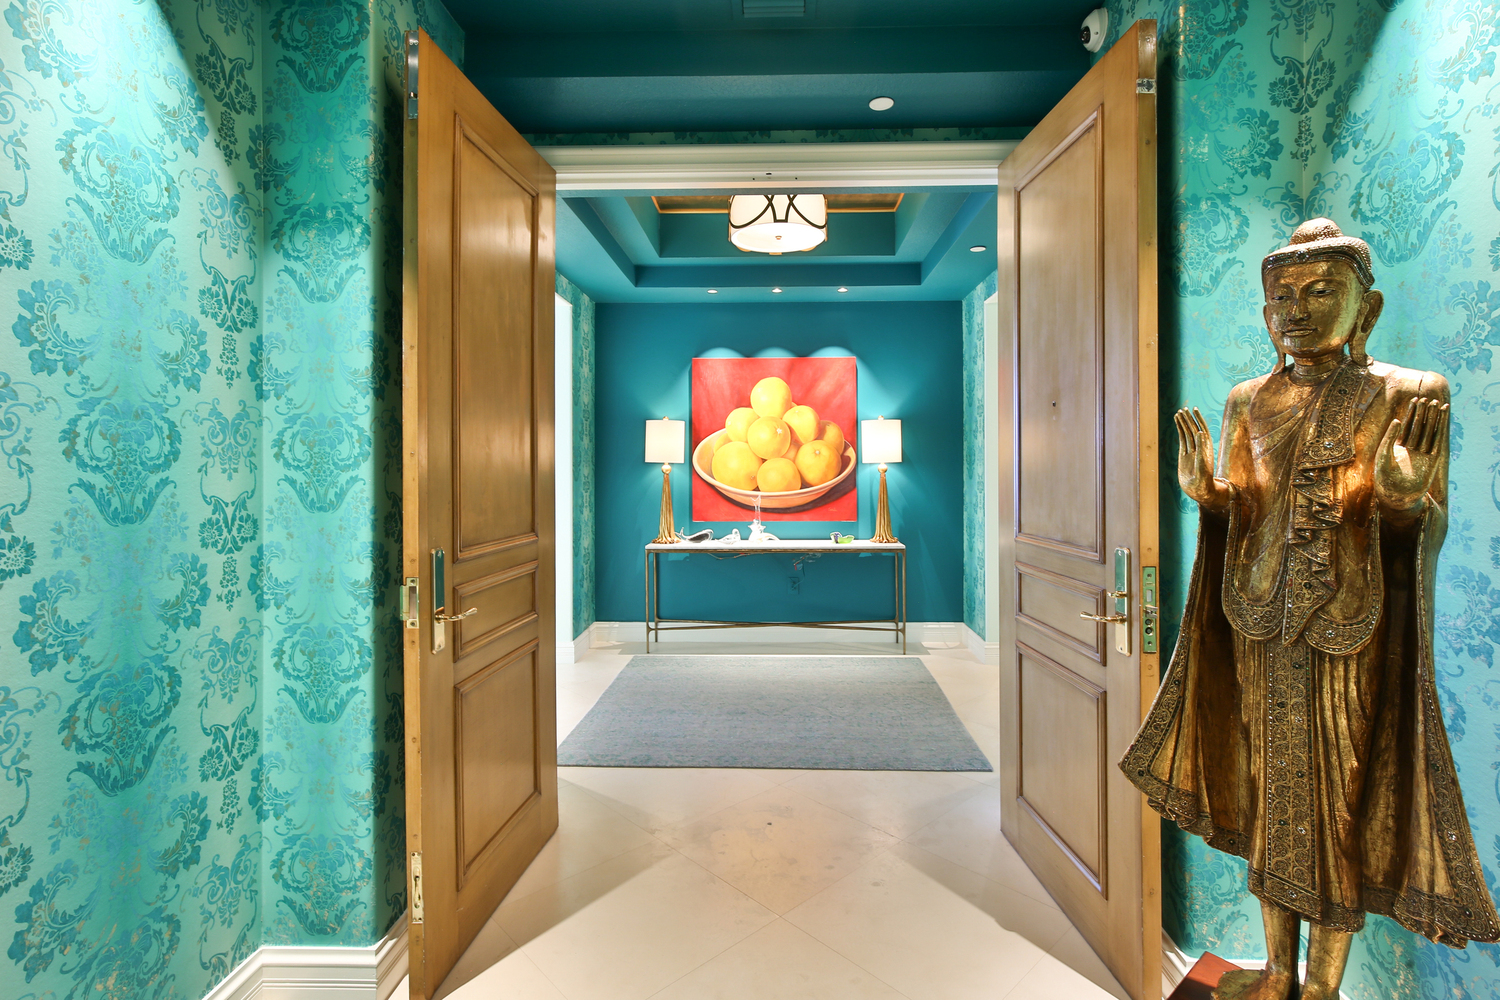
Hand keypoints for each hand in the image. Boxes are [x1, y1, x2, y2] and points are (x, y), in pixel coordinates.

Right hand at [1175, 407, 1221, 506]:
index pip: (1201, 430)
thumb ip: (1201, 450)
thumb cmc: (1203, 482)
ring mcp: (1191, 450)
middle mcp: (1199, 448)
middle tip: (1183, 409)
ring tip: (1179, 412)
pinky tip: (1177, 423)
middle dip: (1188, 419)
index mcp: (1205, 449)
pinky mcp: (1184, 454)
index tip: (1194, 410)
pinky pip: (1182, 439)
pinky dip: (1179, 430)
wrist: (1198, 491)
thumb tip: (1200, 432)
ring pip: (1187, 433)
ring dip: (1183, 423)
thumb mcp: (1202, 467)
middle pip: (1193, 430)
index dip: (1198, 420)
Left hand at [1375, 397, 1447, 513]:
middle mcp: (1411, 449)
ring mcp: (1422, 454)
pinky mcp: (1432, 461)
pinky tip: (1443, 419)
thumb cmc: (1384, 479)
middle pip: (1419, 427)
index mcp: (1398, 447)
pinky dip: (1441, 430)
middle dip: (1423, 413)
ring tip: (1438, 404)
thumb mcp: (1383, 455)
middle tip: (1428, 398)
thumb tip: (1398, 419)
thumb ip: (1389, 437)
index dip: (1411, 413)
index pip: (1406, 426)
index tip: (1416, 399)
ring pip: (1429, 432)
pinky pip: (1437, 442)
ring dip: (1433, 419)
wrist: (1396, 498)